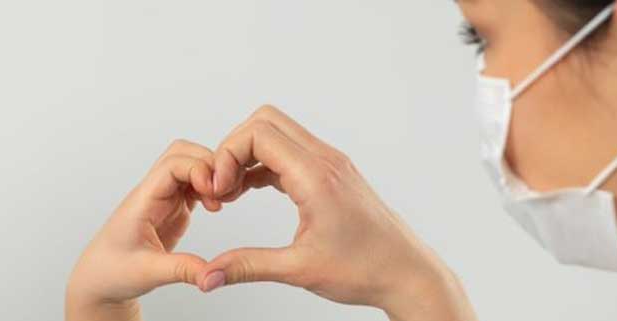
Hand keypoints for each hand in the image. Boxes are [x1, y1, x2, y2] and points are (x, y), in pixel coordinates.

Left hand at [66, 140, 222, 320]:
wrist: (99, 280)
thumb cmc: (112, 272)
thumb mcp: (148, 273)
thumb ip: (182, 270)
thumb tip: (214, 273)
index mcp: (142, 201)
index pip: (171, 165)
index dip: (198, 169)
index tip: (214, 191)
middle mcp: (152, 194)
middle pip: (183, 155)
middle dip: (209, 166)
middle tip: (224, 194)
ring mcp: (162, 199)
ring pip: (190, 166)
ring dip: (210, 176)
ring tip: (221, 202)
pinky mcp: (172, 209)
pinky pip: (193, 185)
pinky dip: (208, 188)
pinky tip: (215, 206)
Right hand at [199, 106, 475, 320]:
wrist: (407, 274)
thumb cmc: (367, 269)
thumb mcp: (299, 270)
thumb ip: (248, 266)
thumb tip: (208, 275)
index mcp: (317, 178)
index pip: (258, 134)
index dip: (227, 155)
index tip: (219, 188)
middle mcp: (325, 162)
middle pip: (265, 122)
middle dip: (233, 148)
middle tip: (222, 185)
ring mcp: (330, 164)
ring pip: (277, 133)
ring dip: (247, 155)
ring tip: (232, 191)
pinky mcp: (331, 174)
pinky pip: (288, 152)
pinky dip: (263, 164)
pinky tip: (250, 190)